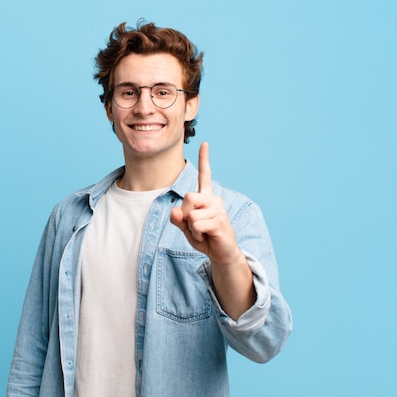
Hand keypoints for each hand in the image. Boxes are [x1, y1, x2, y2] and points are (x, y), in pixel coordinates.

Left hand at [170, 142, 240, 266]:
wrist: (221, 254)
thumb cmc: (205, 238)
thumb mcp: (186, 229)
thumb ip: (178, 219)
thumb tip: (175, 210)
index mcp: (206, 198)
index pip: (204, 175)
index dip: (204, 159)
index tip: (204, 143)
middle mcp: (214, 200)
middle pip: (188, 197)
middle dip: (185, 214)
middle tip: (196, 226)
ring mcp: (218, 209)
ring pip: (191, 214)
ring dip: (192, 228)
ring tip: (203, 232)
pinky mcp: (220, 221)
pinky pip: (197, 224)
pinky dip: (196, 233)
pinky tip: (207, 236)